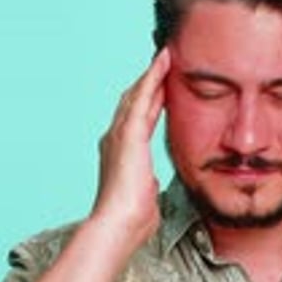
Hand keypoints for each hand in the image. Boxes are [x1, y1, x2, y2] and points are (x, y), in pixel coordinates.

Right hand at [91, 46, 169, 254]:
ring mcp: (119, 134)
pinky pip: (143, 97)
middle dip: (148, 82)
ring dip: (152, 74)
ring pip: (138, 94)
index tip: (162, 89)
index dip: (149, 102)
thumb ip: (147, 186)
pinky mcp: (128, 133)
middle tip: (164, 62)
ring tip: (166, 55)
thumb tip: (151, 186)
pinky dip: (153, 77)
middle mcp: (115, 139)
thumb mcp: (144, 197)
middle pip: (134, 102)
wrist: (119, 225)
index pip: (138, 120)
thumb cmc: (132, 221)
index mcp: (121, 154)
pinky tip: (164, 62)